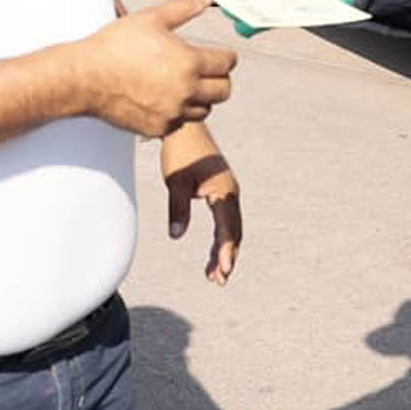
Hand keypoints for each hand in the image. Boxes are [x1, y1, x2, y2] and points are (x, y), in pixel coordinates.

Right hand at [78, 0, 237, 136]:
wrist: (84, 77)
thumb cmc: (114, 46)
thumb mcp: (152, 18)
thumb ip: (185, 6)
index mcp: (189, 63)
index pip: (227, 63)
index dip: (226, 57)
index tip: (220, 55)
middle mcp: (185, 91)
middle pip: (223, 91)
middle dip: (219, 78)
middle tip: (207, 70)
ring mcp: (172, 112)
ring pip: (205, 110)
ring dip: (201, 97)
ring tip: (185, 84)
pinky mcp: (158, 127)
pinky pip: (181, 123)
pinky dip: (179, 112)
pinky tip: (166, 98)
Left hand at [161, 124, 240, 284]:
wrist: (185, 129)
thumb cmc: (181, 153)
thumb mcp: (176, 183)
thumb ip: (178, 210)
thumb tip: (176, 236)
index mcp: (224, 192)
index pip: (227, 229)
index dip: (226, 252)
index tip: (223, 271)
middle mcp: (231, 193)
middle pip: (234, 232)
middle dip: (227, 256)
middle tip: (218, 280)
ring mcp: (228, 192)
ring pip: (231, 228)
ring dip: (224, 250)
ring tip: (213, 274)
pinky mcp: (221, 191)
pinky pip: (225, 220)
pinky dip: (221, 238)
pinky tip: (213, 253)